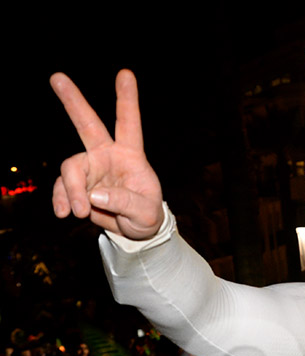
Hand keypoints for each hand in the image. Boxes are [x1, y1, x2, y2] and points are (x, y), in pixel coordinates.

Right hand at [50, 70, 163, 239]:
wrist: (134, 231)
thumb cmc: (146, 216)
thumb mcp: (145, 214)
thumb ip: (125, 202)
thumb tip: (94, 194)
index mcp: (131, 155)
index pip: (129, 123)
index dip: (127, 99)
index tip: (126, 74)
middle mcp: (108, 155)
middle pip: (87, 124)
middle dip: (73, 101)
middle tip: (57, 77)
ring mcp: (90, 168)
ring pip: (71, 168)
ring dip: (71, 191)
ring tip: (79, 212)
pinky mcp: (78, 184)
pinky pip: (63, 187)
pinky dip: (62, 200)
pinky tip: (64, 213)